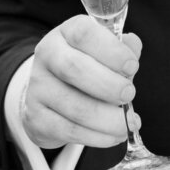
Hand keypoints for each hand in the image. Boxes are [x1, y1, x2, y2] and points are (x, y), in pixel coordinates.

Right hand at [21, 16, 141, 149]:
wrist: (50, 96)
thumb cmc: (87, 68)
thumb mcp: (103, 51)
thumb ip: (121, 47)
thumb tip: (133, 46)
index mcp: (65, 33)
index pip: (83, 34)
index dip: (111, 50)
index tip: (132, 66)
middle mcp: (47, 55)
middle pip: (74, 68)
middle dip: (108, 85)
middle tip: (130, 94)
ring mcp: (38, 88)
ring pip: (75, 106)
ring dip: (108, 118)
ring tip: (129, 122)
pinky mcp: (37, 118)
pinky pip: (70, 131)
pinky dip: (99, 136)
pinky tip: (115, 134)